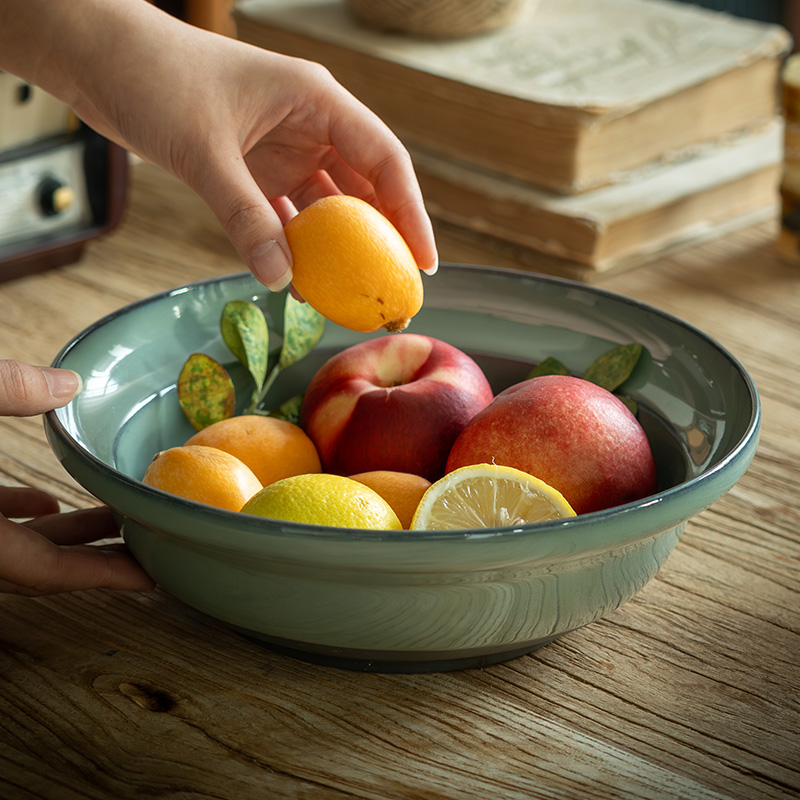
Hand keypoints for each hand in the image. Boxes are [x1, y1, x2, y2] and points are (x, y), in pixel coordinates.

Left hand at [0, 0, 438, 290]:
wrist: (99, 58)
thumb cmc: (155, 79)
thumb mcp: (204, 151)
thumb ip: (244, 216)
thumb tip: (281, 281)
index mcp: (316, 100)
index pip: (384, 159)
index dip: (411, 212)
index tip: (424, 260)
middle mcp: (309, 123)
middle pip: (365, 186)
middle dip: (383, 239)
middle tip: (395, 290)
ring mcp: (283, 146)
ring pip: (329, 204)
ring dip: (341, 248)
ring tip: (355, 293)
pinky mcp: (256, 166)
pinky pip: (290, 212)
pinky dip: (298, 244)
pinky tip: (304, 277)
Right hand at [0, 361, 154, 594]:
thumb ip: (8, 390)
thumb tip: (70, 383)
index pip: (44, 570)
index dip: (100, 575)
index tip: (149, 578)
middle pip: (37, 564)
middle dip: (94, 554)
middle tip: (146, 541)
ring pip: (14, 544)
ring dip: (63, 531)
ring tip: (112, 516)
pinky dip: (18, 516)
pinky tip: (45, 502)